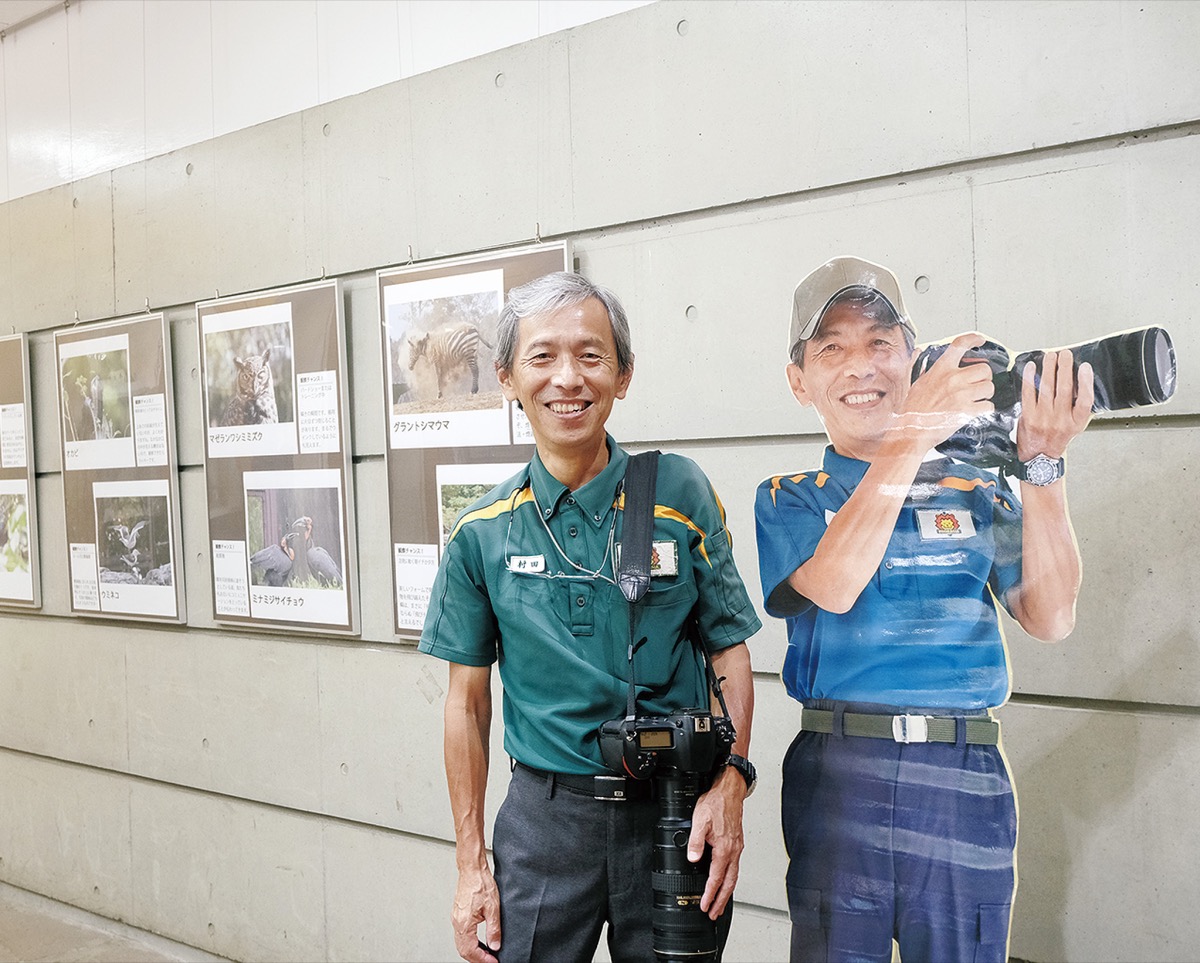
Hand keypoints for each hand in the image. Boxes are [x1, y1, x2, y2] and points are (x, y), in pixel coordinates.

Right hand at [452, 864, 500, 962]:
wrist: (472, 869)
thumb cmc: (480, 883)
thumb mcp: (493, 908)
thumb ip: (494, 929)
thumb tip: (495, 945)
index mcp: (464, 923)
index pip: (471, 951)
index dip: (483, 960)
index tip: (493, 961)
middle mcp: (457, 922)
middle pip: (463, 950)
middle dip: (476, 959)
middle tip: (490, 961)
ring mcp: (456, 918)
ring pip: (460, 944)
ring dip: (472, 952)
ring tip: (486, 954)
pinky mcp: (458, 914)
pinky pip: (460, 935)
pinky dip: (469, 943)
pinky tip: (478, 942)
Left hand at [687, 766, 745, 919]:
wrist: (730, 791)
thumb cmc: (716, 803)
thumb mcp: (699, 821)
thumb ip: (695, 842)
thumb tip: (692, 859)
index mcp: (724, 848)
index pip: (716, 878)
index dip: (710, 894)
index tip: (705, 905)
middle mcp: (733, 851)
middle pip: (729, 883)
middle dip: (721, 901)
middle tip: (714, 913)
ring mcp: (737, 848)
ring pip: (734, 876)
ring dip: (726, 892)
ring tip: (719, 903)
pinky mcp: (737, 844)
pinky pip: (735, 867)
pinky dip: (730, 879)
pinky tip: (725, 881)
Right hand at [897, 332, 995, 450]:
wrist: (911, 430)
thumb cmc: (912, 411)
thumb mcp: (917, 384)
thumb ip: (930, 373)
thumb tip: (930, 364)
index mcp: (940, 369)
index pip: (960, 345)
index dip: (973, 339)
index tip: (980, 340)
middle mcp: (953, 379)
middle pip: (984, 369)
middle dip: (984, 378)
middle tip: (978, 384)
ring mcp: (961, 394)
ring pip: (989, 387)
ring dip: (985, 395)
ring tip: (976, 400)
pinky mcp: (967, 411)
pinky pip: (988, 406)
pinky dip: (984, 410)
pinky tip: (975, 412)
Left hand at [1016, 349, 1093, 460]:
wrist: (1039, 457)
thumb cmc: (1058, 438)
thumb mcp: (1076, 425)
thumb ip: (1078, 406)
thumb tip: (1079, 380)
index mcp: (1076, 422)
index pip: (1085, 401)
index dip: (1086, 383)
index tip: (1086, 368)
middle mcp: (1060, 420)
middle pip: (1064, 390)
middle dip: (1065, 368)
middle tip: (1065, 355)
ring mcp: (1043, 418)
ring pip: (1047, 389)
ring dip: (1049, 369)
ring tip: (1051, 356)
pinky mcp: (1028, 416)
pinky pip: (1029, 393)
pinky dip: (1030, 378)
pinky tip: (1032, 367)